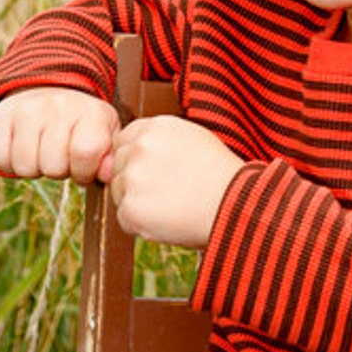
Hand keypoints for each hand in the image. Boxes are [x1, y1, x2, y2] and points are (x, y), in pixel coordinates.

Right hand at [0, 88, 120, 183]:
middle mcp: (59, 105)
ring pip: (25, 167)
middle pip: (53, 166)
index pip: (85, 153)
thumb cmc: (82, 126)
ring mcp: (27, 109)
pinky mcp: (0, 115)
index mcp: (91, 111)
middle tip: (61, 155)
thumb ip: (110, 158)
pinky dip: (9, 163)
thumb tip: (107, 175)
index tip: (83, 166)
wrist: (49, 92)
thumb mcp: (105, 136)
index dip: (84, 171)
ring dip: (34, 168)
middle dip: (59, 171)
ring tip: (43, 151)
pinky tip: (22, 148)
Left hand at [110, 116, 242, 248]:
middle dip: (133, 179)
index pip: (123, 140)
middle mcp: (139, 148)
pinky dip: (140, 224)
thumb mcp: (193, 137)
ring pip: (118, 191)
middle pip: (117, 165)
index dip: (136, 158)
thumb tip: (133, 149)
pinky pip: (124, 218)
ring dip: (135, 201)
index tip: (154, 171)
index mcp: (155, 127)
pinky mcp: (131, 208)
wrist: (234, 205)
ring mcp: (132, 178)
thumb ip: (160, 138)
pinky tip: (167, 220)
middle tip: (165, 192)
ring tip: (170, 206)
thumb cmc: (220, 174)